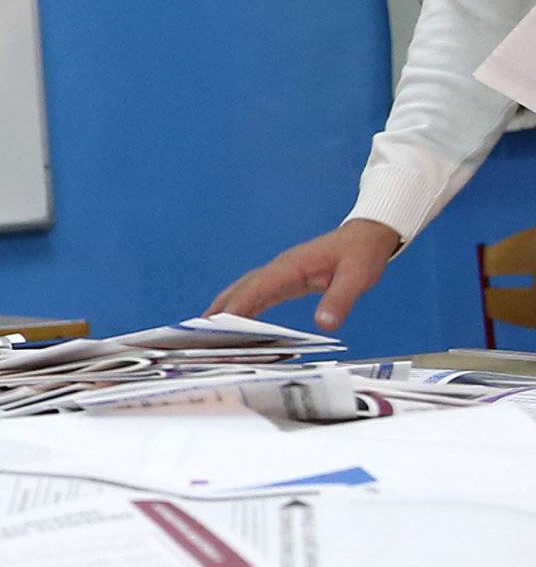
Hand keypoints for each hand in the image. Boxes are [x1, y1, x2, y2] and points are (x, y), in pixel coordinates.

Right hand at [209, 217, 401, 331]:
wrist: (368, 235)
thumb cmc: (362, 253)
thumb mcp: (358, 276)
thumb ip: (341, 299)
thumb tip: (325, 324)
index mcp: (291, 266)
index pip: (257, 287)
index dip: (237, 306)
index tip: (218, 325)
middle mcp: (279, 268)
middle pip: (241, 288)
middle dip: (219, 309)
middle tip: (198, 331)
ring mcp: (281, 274)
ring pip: (245, 290)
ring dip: (226, 308)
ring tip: (207, 331)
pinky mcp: (286, 280)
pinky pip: (258, 294)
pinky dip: (243, 308)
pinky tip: (236, 324)